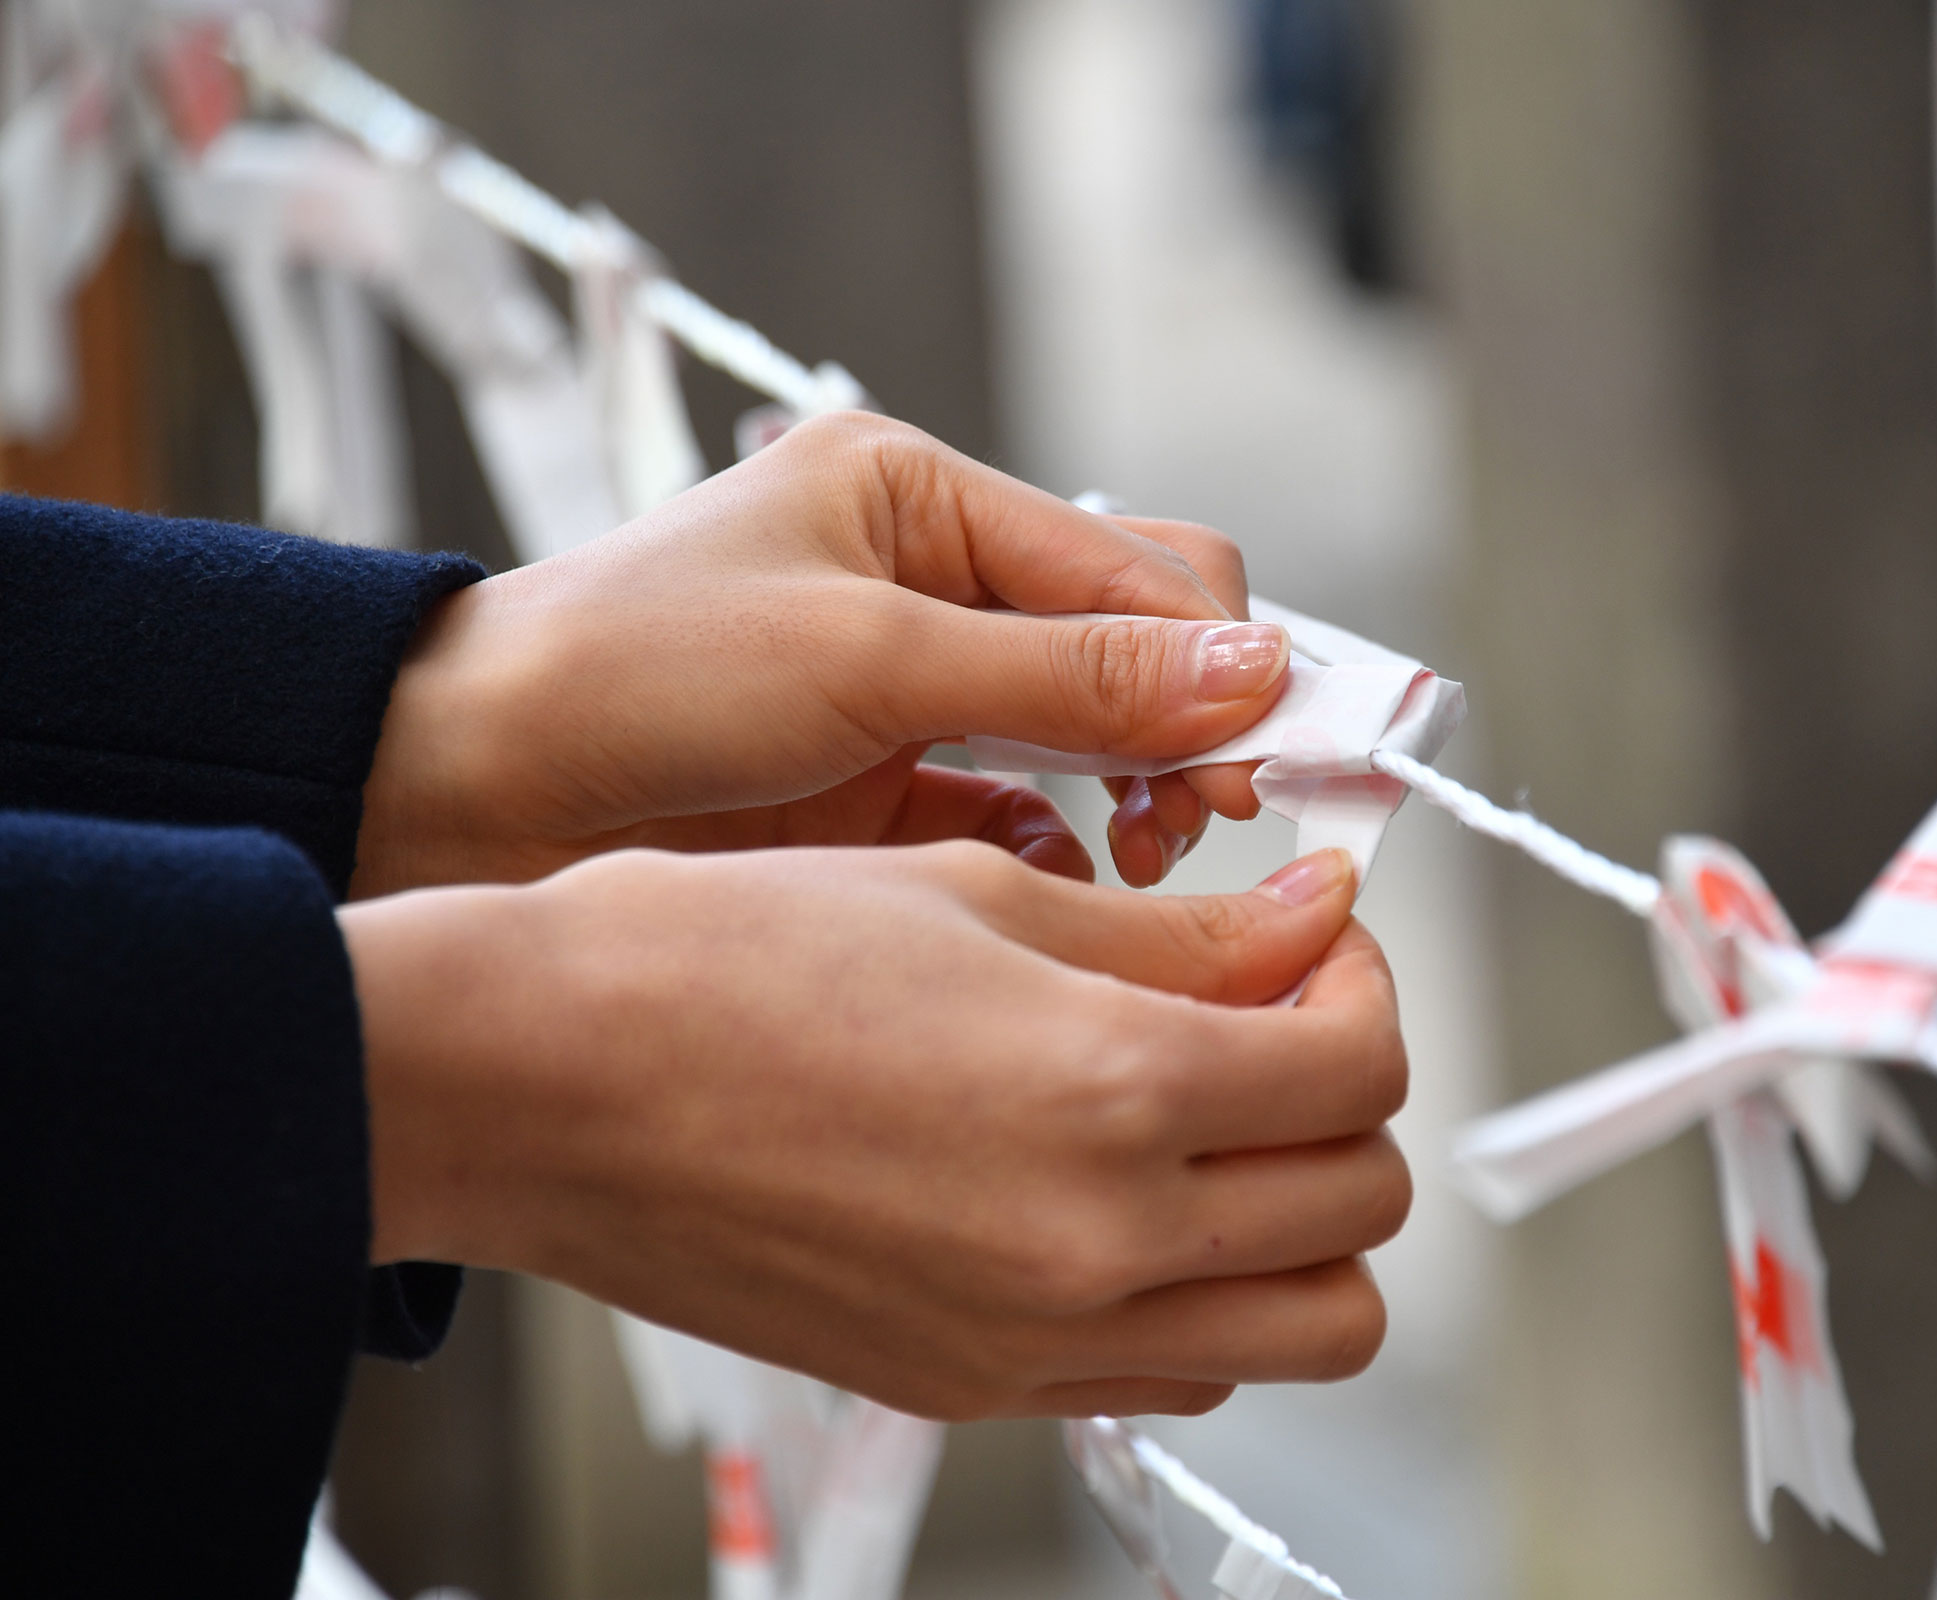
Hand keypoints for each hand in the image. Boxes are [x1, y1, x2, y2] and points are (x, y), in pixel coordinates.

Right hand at [339, 844, 1408, 1418]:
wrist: (539, 1083)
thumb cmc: (724, 959)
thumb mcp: (981, 890)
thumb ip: (1184, 932)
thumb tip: (1317, 922)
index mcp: (1113, 1092)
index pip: (1363, 1068)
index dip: (1363, 984)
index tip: (1313, 939)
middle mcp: (1098, 1246)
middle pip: (1363, 1211)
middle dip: (1349, 1097)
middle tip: (1274, 1018)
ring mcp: (1038, 1341)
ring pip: (1308, 1332)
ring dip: (1305, 1224)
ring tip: (1221, 1125)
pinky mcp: (977, 1387)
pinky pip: (1180, 1373)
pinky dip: (1204, 1298)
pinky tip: (1125, 1200)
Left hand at [355, 412, 1277, 897]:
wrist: (462, 798)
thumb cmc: (630, 677)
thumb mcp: (865, 657)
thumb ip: (1066, 672)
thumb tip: (1253, 672)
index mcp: (923, 499)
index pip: (1134, 565)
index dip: (1225, 658)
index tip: (1285, 753)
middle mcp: (932, 587)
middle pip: (1134, 642)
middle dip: (1192, 725)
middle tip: (1220, 815)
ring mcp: (915, 696)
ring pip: (1095, 734)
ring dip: (1140, 792)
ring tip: (1144, 857)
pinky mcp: (890, 795)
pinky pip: (1027, 818)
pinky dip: (1065, 857)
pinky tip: (1071, 894)